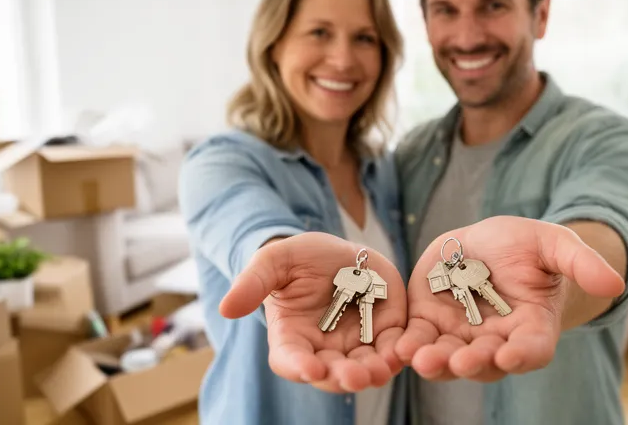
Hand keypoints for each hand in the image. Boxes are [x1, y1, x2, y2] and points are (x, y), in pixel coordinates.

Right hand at [219, 232, 406, 392]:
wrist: (340, 251)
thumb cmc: (300, 258)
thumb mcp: (275, 261)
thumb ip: (253, 282)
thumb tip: (225, 308)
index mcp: (291, 337)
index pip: (289, 360)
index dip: (298, 366)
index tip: (308, 368)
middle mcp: (323, 350)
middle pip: (330, 374)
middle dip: (342, 377)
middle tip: (354, 376)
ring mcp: (355, 346)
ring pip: (363, 369)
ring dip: (372, 373)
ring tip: (380, 370)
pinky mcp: (385, 333)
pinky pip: (392, 351)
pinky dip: (396, 355)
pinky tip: (401, 353)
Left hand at [395, 216, 624, 381]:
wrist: (487, 242)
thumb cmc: (528, 246)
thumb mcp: (554, 244)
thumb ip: (581, 263)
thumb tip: (616, 282)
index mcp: (532, 327)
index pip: (532, 349)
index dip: (523, 354)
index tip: (512, 355)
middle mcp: (496, 341)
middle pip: (486, 362)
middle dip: (472, 362)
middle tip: (460, 361)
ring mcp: (460, 336)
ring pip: (448, 358)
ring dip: (434, 362)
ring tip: (421, 358)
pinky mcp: (429, 324)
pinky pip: (417, 342)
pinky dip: (407, 347)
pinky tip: (397, 347)